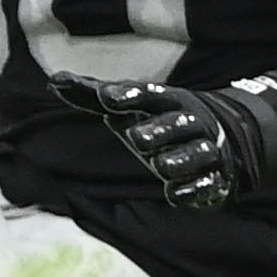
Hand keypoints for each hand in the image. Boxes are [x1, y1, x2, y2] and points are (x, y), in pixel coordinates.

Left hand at [47, 71, 276, 210]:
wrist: (221, 141)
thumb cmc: (160, 122)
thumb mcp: (130, 107)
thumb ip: (93, 96)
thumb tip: (54, 82)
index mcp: (168, 102)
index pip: (150, 94)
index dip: (130, 94)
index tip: (106, 97)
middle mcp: (190, 123)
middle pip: (178, 122)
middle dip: (159, 129)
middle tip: (136, 137)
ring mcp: (206, 150)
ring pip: (197, 152)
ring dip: (179, 159)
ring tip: (160, 165)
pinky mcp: (214, 178)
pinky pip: (206, 183)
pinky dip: (192, 189)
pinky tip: (175, 194)